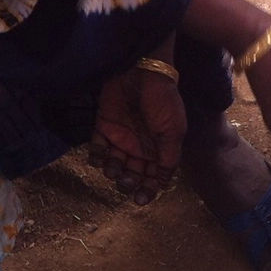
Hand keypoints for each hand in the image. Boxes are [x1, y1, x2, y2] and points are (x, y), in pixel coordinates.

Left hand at [89, 65, 185, 203]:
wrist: (142, 71)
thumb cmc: (163, 101)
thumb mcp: (174, 131)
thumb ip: (168, 158)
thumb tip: (165, 182)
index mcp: (158, 149)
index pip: (153, 177)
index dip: (148, 190)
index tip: (140, 199)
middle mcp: (139, 147)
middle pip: (133, 174)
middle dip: (129, 182)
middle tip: (126, 180)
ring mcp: (121, 137)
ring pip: (114, 165)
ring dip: (113, 172)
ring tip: (114, 168)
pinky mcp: (104, 126)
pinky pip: (97, 149)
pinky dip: (96, 157)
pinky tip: (100, 159)